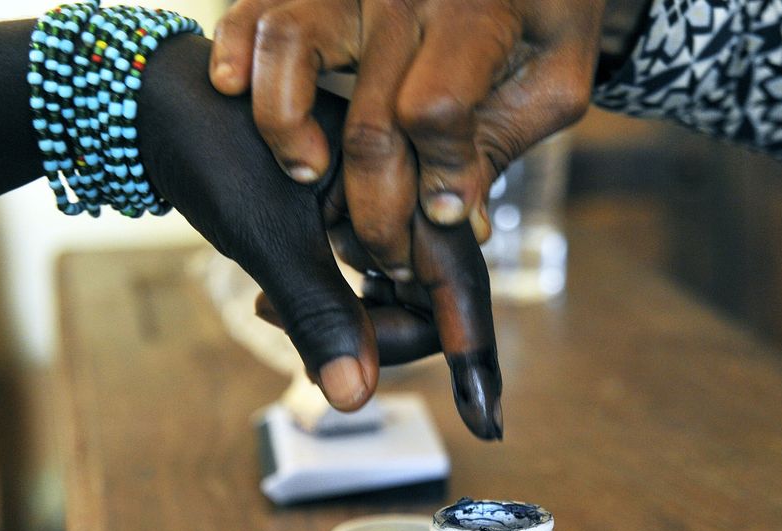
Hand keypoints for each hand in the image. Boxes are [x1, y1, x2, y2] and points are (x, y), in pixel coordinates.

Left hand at [143, 35, 502, 437]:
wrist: (163, 105)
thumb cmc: (213, 147)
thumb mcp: (267, 235)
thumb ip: (318, 315)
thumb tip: (356, 399)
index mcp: (408, 177)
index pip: (460, 282)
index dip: (474, 357)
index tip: (486, 425)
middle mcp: (409, 195)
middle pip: (436, 301)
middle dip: (382, 339)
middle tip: (307, 349)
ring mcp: (385, 213)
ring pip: (403, 300)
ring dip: (352, 327)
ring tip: (272, 311)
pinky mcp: (357, 226)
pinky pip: (369, 288)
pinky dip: (334, 311)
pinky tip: (279, 303)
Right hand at [209, 0, 616, 278]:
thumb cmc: (542, 20)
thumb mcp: (552, 84)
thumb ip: (504, 148)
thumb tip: (464, 225)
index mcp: (474, 12)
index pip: (435, 112)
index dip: (439, 179)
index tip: (445, 217)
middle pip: (371, 117)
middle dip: (377, 209)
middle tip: (389, 255)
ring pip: (290, 44)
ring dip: (286, 124)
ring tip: (306, 174)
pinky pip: (255, 9)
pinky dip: (236, 49)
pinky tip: (229, 88)